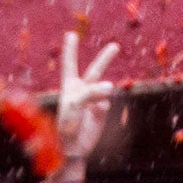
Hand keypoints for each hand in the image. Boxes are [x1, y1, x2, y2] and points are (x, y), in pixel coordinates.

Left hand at [54, 33, 120, 164]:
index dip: (70, 50)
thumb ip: (91, 93)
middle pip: (95, 71)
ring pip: (104, 87)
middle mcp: (82, 91)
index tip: (71, 34)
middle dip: (105, 59)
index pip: (70, 64)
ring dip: (104, 86)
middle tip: (115, 46)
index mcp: (69, 86)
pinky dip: (102, 106)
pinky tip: (95, 116)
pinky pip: (106, 103)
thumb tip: (111, 87)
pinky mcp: (102, 111)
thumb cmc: (67, 125)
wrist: (73, 147)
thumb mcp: (75, 105)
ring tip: (106, 94)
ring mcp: (94, 101)